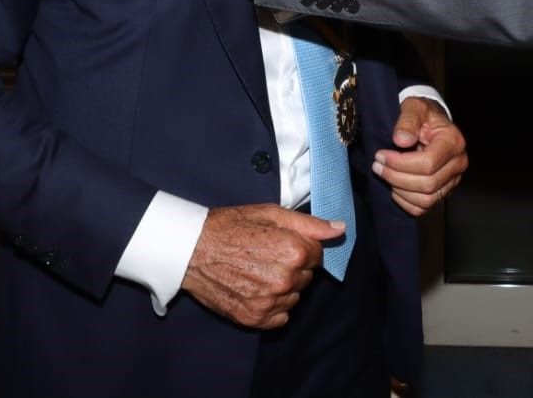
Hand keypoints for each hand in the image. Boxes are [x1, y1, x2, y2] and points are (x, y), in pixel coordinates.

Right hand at [181, 203, 343, 328]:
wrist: (192, 249)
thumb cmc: (232, 226)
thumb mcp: (272, 214)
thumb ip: (311, 224)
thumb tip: (340, 229)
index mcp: (295, 251)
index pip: (318, 254)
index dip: (302, 246)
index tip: (283, 243)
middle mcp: (285, 279)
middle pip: (307, 276)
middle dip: (294, 266)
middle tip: (267, 255)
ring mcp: (270, 302)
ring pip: (294, 297)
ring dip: (284, 287)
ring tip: (258, 271)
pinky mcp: (254, 318)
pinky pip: (280, 316)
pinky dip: (273, 306)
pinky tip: (256, 289)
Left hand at [373, 97, 467, 216]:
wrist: (429, 122)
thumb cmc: (422, 114)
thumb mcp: (414, 107)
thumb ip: (408, 121)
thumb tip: (401, 141)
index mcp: (453, 142)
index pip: (428, 163)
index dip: (400, 163)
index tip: (380, 155)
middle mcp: (458, 163)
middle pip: (427, 184)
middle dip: (396, 177)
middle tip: (377, 166)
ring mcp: (452, 180)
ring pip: (426, 199)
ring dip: (400, 190)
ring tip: (384, 174)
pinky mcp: (443, 191)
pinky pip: (424, 207)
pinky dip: (406, 202)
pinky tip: (394, 187)